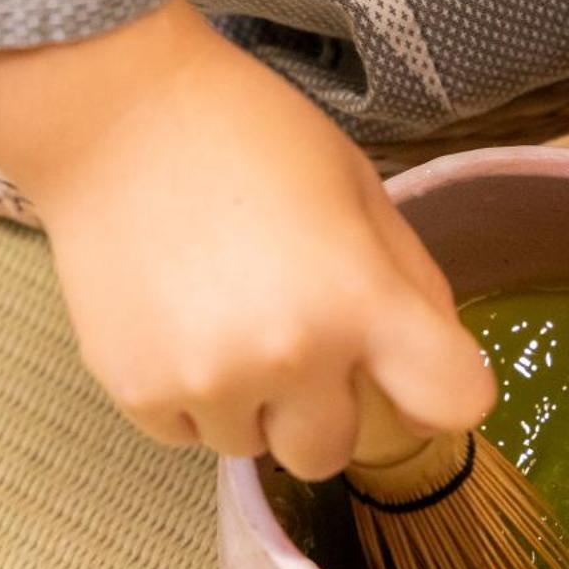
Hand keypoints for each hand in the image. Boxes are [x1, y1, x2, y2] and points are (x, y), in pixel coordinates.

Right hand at [0, 0, 494, 473]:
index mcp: (361, 299)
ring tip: (224, 315)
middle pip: (337, 452)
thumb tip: (435, 364)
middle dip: (327, 406)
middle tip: (297, 336)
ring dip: (253, 402)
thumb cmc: (251, 138)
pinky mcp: (138, 395)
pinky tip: (178, 320)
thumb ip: (411, 282)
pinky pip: (190, 434)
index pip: (455, 402)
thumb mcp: (360, 190)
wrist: (113, 116)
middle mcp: (290, 356)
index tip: (417, 375)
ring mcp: (208, 383)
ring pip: (256, 446)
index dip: (443, 392)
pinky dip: (192, 395)